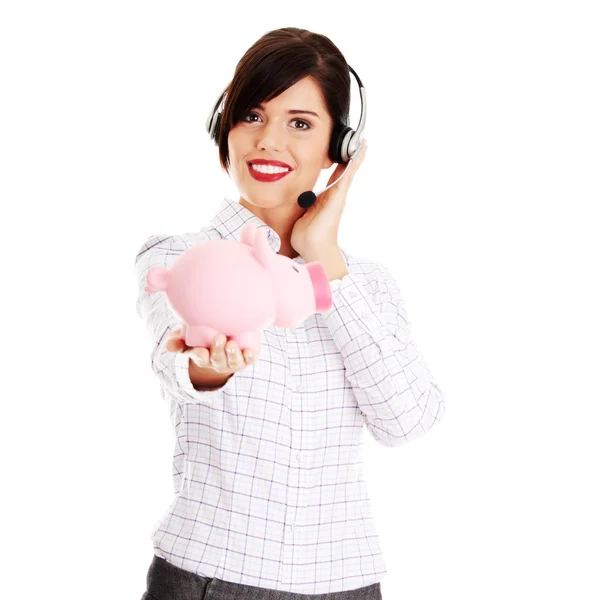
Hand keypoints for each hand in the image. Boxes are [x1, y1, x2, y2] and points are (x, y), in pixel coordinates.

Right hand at [165, 330, 258, 374]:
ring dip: (233, 354)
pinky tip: (251, 352)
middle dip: (218, 350)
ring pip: (234, 361)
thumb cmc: (201, 338)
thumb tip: (169, 346)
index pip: (200, 358)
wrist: (223, 342)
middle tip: (219, 338)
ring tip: (232, 345)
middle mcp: (218, 361)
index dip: (199, 356)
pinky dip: (250, 356)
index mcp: (203, 357)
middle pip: (218, 359)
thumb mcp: (186, 339)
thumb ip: (176, 340)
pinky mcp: (246, 358)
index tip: (199, 351)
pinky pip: (248, 359)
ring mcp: (232, 361)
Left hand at [291, 137, 367, 258]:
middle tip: (360, 142)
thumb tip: (295, 201)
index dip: (340, 163)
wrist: (312, 246)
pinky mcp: (339, 195)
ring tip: (364, 143)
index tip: (343, 151)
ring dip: (357, 157)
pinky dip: (354, 163)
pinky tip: (359, 152)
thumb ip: (301, 205)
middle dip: (352, 157)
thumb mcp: (302, 214)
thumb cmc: (306, 235)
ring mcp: (338, 195)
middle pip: (345, 171)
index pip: (335, 176)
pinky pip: (348, 175)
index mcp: (326, 198)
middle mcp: (334, 196)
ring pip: (349, 171)